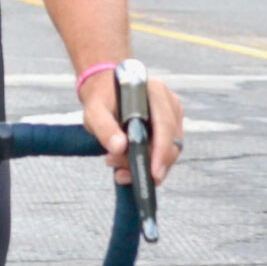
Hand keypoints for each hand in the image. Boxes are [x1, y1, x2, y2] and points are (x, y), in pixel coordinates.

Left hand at [78, 70, 183, 185]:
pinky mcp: (168, 131)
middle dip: (146, 163)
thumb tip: (119, 147)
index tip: (153, 173)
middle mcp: (168, 104)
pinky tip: (124, 169)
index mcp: (155, 92)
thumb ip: (104, 127)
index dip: (162, 151)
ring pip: (168, 153)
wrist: (103, 92)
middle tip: (120, 172)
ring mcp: (171, 118)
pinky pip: (163, 155)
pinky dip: (145, 165)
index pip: (165, 125)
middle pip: (170, 143)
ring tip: (116, 167)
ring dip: (143, 165)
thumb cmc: (101, 98)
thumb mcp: (94, 110)